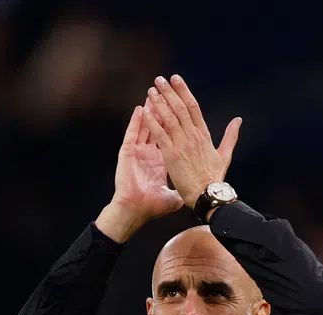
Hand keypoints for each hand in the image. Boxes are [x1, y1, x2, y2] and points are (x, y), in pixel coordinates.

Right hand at [96, 105, 182, 242]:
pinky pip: (133, 134)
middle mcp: (150, 153)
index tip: (183, 110)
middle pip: (160, 126)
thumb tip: (194, 193)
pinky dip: (137, 121)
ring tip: (155, 94)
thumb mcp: (173, 198)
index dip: (177, 123)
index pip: (172, 136)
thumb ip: (183, 190)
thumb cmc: (151, 206)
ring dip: (151, 110)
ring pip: (146, 126)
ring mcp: (139, 152)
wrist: (136, 212)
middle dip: (165, 108)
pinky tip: (140, 109)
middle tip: (169, 94)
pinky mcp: (128, 154)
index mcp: (162, 160)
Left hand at [142, 75, 241, 209]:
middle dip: (169, 92)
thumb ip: (230, 136)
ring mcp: (182, 144)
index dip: (184, 91)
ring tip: (151, 90)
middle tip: (160, 79)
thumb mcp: (225, 154)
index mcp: (204, 134)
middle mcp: (193, 136)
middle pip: (180, 108)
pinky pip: (160, 134)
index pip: (193, 107)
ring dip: (159, 102)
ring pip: (170, 117)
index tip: (176, 79)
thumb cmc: (214, 177)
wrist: (207, 194)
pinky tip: (145, 110)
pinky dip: (152, 121)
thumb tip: (238, 120)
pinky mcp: (171, 155)